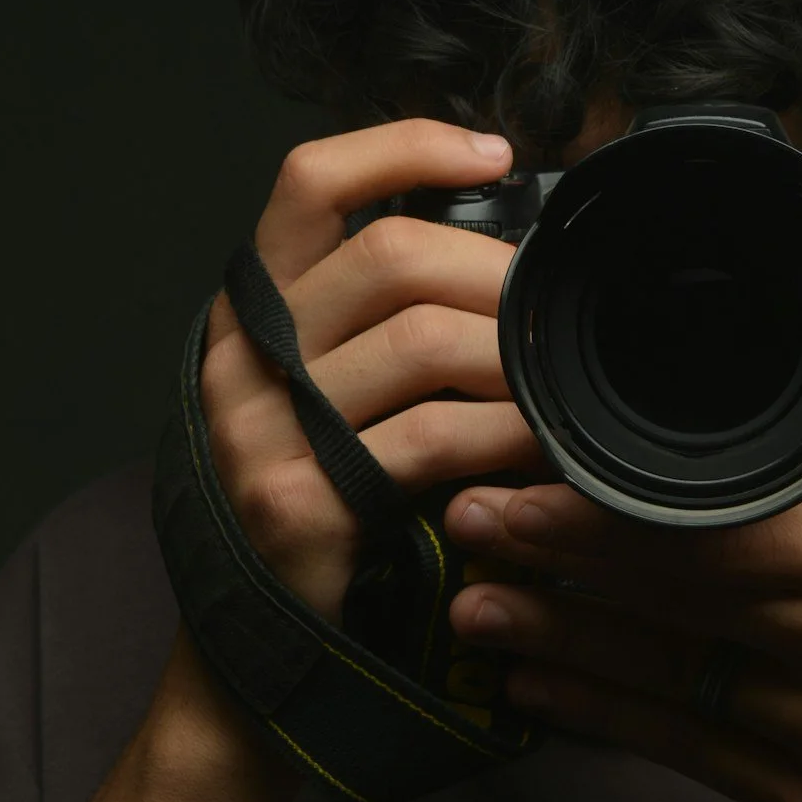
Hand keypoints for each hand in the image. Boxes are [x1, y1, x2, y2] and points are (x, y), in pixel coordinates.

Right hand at [200, 117, 555, 622]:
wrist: (257, 655)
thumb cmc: (324, 508)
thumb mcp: (331, 394)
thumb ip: (384, 323)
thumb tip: (508, 259)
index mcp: (253, 309)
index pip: (310, 183)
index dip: (404, 146)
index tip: (494, 154)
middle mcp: (243, 355)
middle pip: (390, 255)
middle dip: (495, 274)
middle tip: (551, 311)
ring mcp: (261, 429)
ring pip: (421, 341)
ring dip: (514, 358)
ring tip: (558, 384)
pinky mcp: (299, 502)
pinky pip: (430, 438)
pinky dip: (505, 433)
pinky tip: (539, 447)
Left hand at [441, 316, 801, 801]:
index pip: (727, 539)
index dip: (618, 519)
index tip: (530, 481)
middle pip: (681, 606)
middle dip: (562, 563)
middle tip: (468, 520)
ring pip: (669, 683)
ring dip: (560, 642)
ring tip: (473, 604)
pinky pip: (684, 751)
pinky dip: (602, 716)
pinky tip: (532, 683)